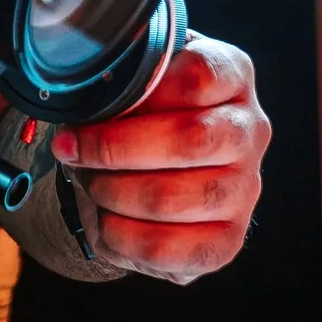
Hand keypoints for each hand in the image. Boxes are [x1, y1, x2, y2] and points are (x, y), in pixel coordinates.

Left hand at [52, 33, 269, 283]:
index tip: (96, 100)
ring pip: (171, 198)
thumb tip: (83, 94)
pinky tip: (104, 218)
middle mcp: (250, 131)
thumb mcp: (131, 77)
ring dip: (109, 191)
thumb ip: (118, 74)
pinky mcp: (226, 241)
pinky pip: (165, 247)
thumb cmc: (137, 112)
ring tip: (88, 180)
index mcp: (232, 76)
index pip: (199, 76)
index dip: (141, 90)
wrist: (147, 169)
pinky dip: (118, 235)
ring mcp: (244, 190)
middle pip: (190, 140)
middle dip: (114, 147)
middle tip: (71, 147)